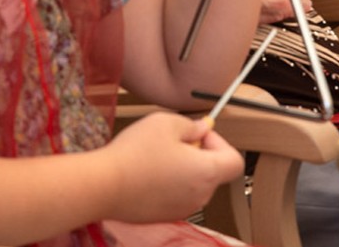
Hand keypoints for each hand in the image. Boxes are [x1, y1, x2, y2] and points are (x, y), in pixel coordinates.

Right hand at [105, 112, 242, 222]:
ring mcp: (182, 209)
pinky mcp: (164, 216)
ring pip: (194, 184)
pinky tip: (147, 172)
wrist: (104, 186)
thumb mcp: (166, 122)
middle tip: (173, 141)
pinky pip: (177, 196)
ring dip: (183, 169)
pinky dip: (169, 183)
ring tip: (156, 156)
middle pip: (213, 172)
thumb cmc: (135, 153)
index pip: (235, 161)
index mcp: (206, 172)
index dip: (220, 143)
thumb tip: (201, 129)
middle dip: (199, 154)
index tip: (198, 134)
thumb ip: (191, 125)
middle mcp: (200, 196)